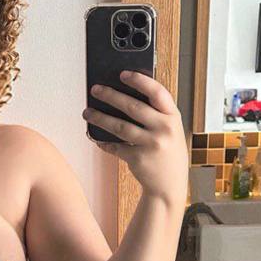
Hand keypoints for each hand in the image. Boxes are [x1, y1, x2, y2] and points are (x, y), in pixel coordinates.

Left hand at [82, 70, 187, 202]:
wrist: (169, 186)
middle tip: (95, 89)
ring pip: (119, 126)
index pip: (157, 92)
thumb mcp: (171, 130)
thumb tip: (126, 94)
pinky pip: (115, 146)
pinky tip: (96, 138)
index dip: (139, 81)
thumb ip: (156, 114)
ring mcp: (151, 145)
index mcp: (173, 117)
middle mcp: (164, 129)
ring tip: (87, 112)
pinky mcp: (138, 159)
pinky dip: (104, 142)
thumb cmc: (167, 153)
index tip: (123, 74)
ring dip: (100, 118)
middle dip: (110, 95)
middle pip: (133, 106)